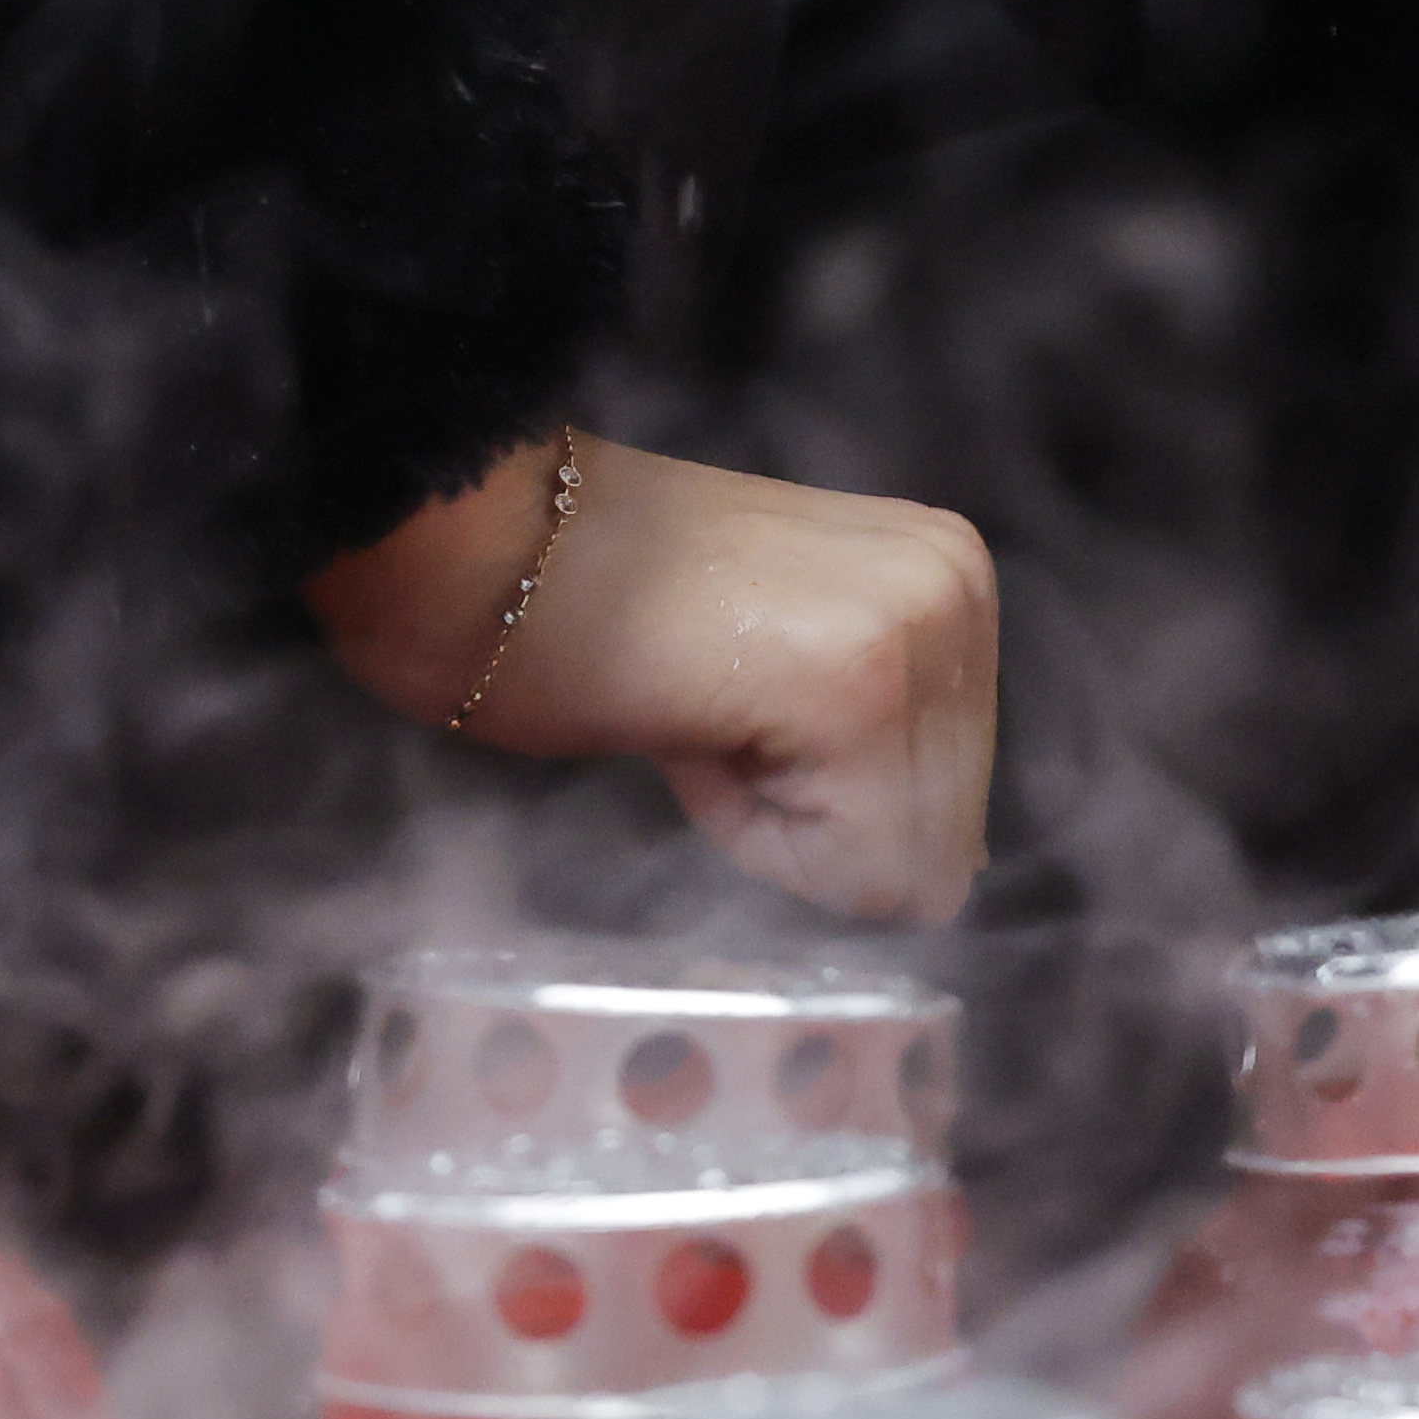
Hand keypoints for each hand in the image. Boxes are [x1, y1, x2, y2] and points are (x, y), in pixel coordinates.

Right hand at [309, 436, 998, 921]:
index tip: (729, 700)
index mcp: (949, 571)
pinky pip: (849, 869)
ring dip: (780, 824)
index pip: (956, 798)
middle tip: (707, 705)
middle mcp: (958, 588)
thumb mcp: (776, 658)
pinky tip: (693, 724)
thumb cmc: (582, 609)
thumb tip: (948, 873)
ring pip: (894, 865)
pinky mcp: (862, 684)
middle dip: (815, 819)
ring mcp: (923, 628)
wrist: (461, 544)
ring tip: (700, 707)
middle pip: (941, 837)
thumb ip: (871, 740)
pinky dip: (754, 832)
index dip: (823, 800)